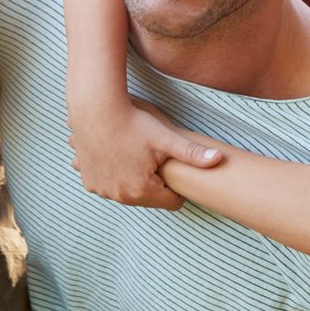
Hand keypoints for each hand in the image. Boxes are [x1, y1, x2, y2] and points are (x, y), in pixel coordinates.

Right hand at [66, 95, 223, 209]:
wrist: (95, 108)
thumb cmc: (132, 122)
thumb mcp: (166, 138)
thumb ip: (193, 153)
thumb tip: (220, 159)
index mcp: (141, 191)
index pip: (172, 202)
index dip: (178, 187)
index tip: (176, 169)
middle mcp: (119, 197)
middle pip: (150, 199)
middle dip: (156, 184)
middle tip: (156, 160)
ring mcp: (101, 190)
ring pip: (129, 193)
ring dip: (135, 181)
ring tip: (138, 156)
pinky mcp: (89, 182)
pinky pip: (109, 186)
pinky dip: (115, 176)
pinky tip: (120, 157)